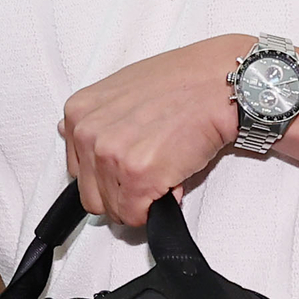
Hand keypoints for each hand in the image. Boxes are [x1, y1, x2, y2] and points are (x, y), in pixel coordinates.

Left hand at [60, 32, 250, 224]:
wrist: (220, 83)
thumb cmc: (183, 82)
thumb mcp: (124, 88)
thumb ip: (99, 119)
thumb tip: (78, 140)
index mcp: (79, 112)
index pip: (78, 171)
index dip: (109, 175)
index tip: (131, 166)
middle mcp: (87, 133)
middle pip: (91, 196)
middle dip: (122, 193)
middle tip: (152, 172)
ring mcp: (109, 155)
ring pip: (114, 210)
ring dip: (142, 200)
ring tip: (165, 169)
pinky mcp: (136, 176)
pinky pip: (136, 216)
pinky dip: (156, 208)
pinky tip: (172, 180)